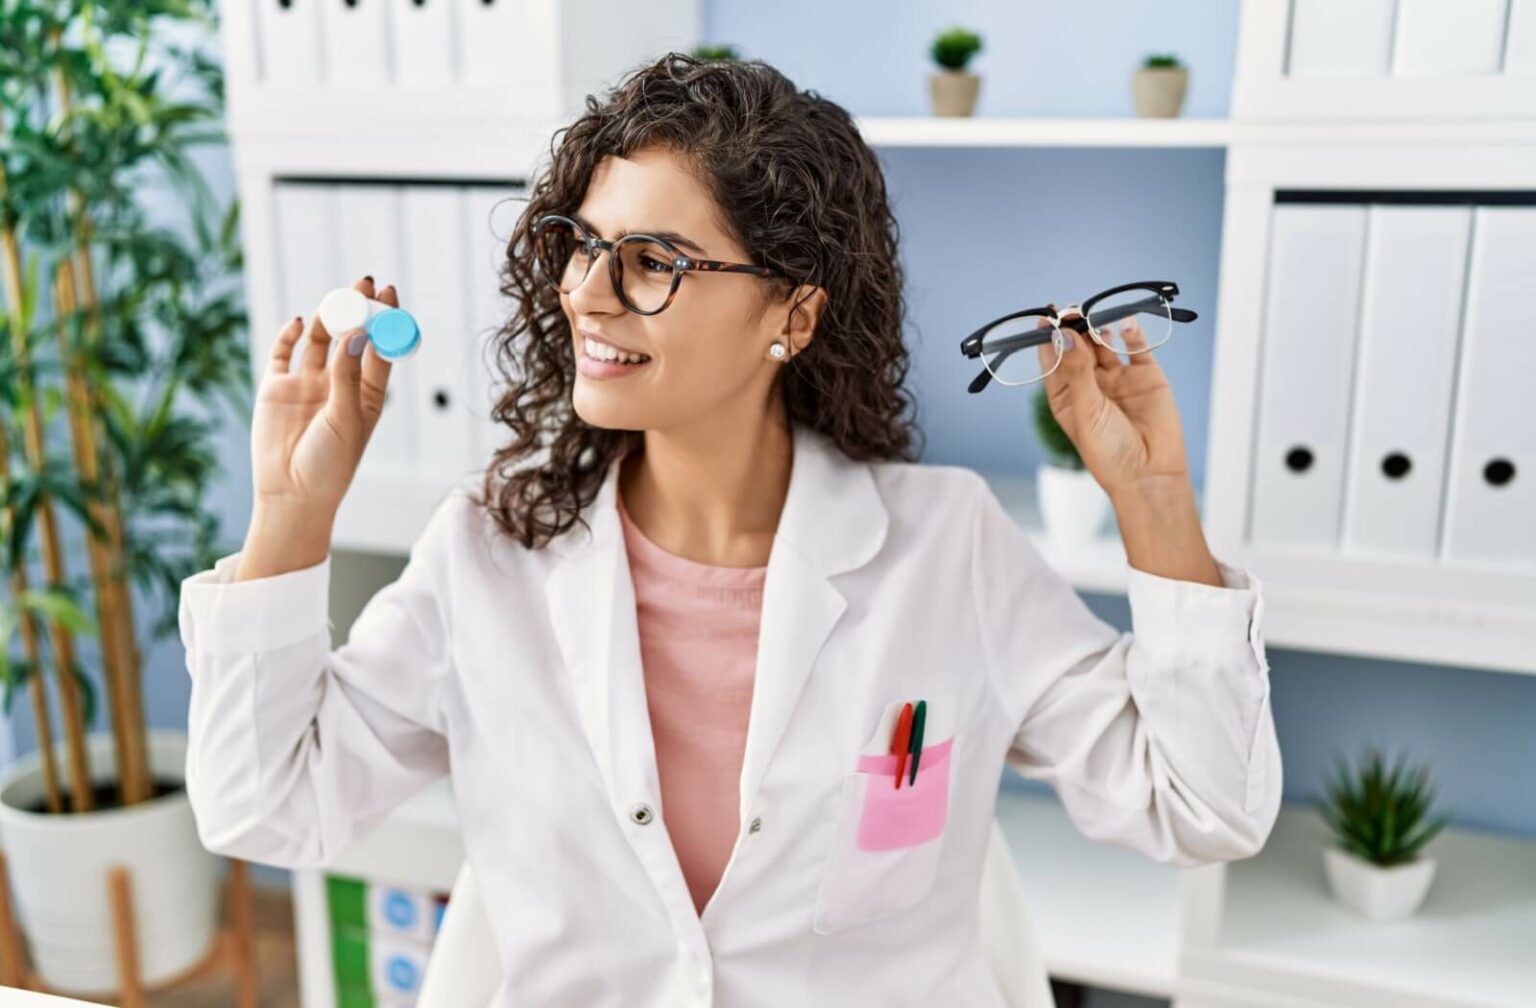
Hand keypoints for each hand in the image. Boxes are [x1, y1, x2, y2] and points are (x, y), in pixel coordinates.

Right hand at [251, 276, 397, 516]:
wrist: (291, 494)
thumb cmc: (329, 464)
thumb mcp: (345, 418)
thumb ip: (347, 376)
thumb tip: (355, 332)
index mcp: (366, 394)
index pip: (379, 348)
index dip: (385, 320)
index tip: (388, 292)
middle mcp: (338, 384)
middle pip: (350, 337)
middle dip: (357, 309)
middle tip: (363, 281)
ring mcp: (307, 384)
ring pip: (320, 340)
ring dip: (330, 318)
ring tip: (336, 300)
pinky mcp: (276, 387)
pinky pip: (283, 353)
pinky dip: (291, 335)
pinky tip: (301, 323)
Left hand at [1035, 311, 1190, 499]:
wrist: (1150, 473)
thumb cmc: (1109, 452)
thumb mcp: (1086, 411)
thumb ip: (1077, 372)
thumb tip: (1064, 335)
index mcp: (1066, 395)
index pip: (1052, 359)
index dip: (1048, 337)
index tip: (1045, 317)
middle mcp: (1090, 383)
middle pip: (1077, 345)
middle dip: (1073, 326)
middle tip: (1071, 310)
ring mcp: (1118, 377)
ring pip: (1103, 342)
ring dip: (1097, 326)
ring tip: (1093, 316)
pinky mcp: (1146, 375)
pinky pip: (1136, 347)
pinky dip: (1130, 332)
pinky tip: (1123, 324)